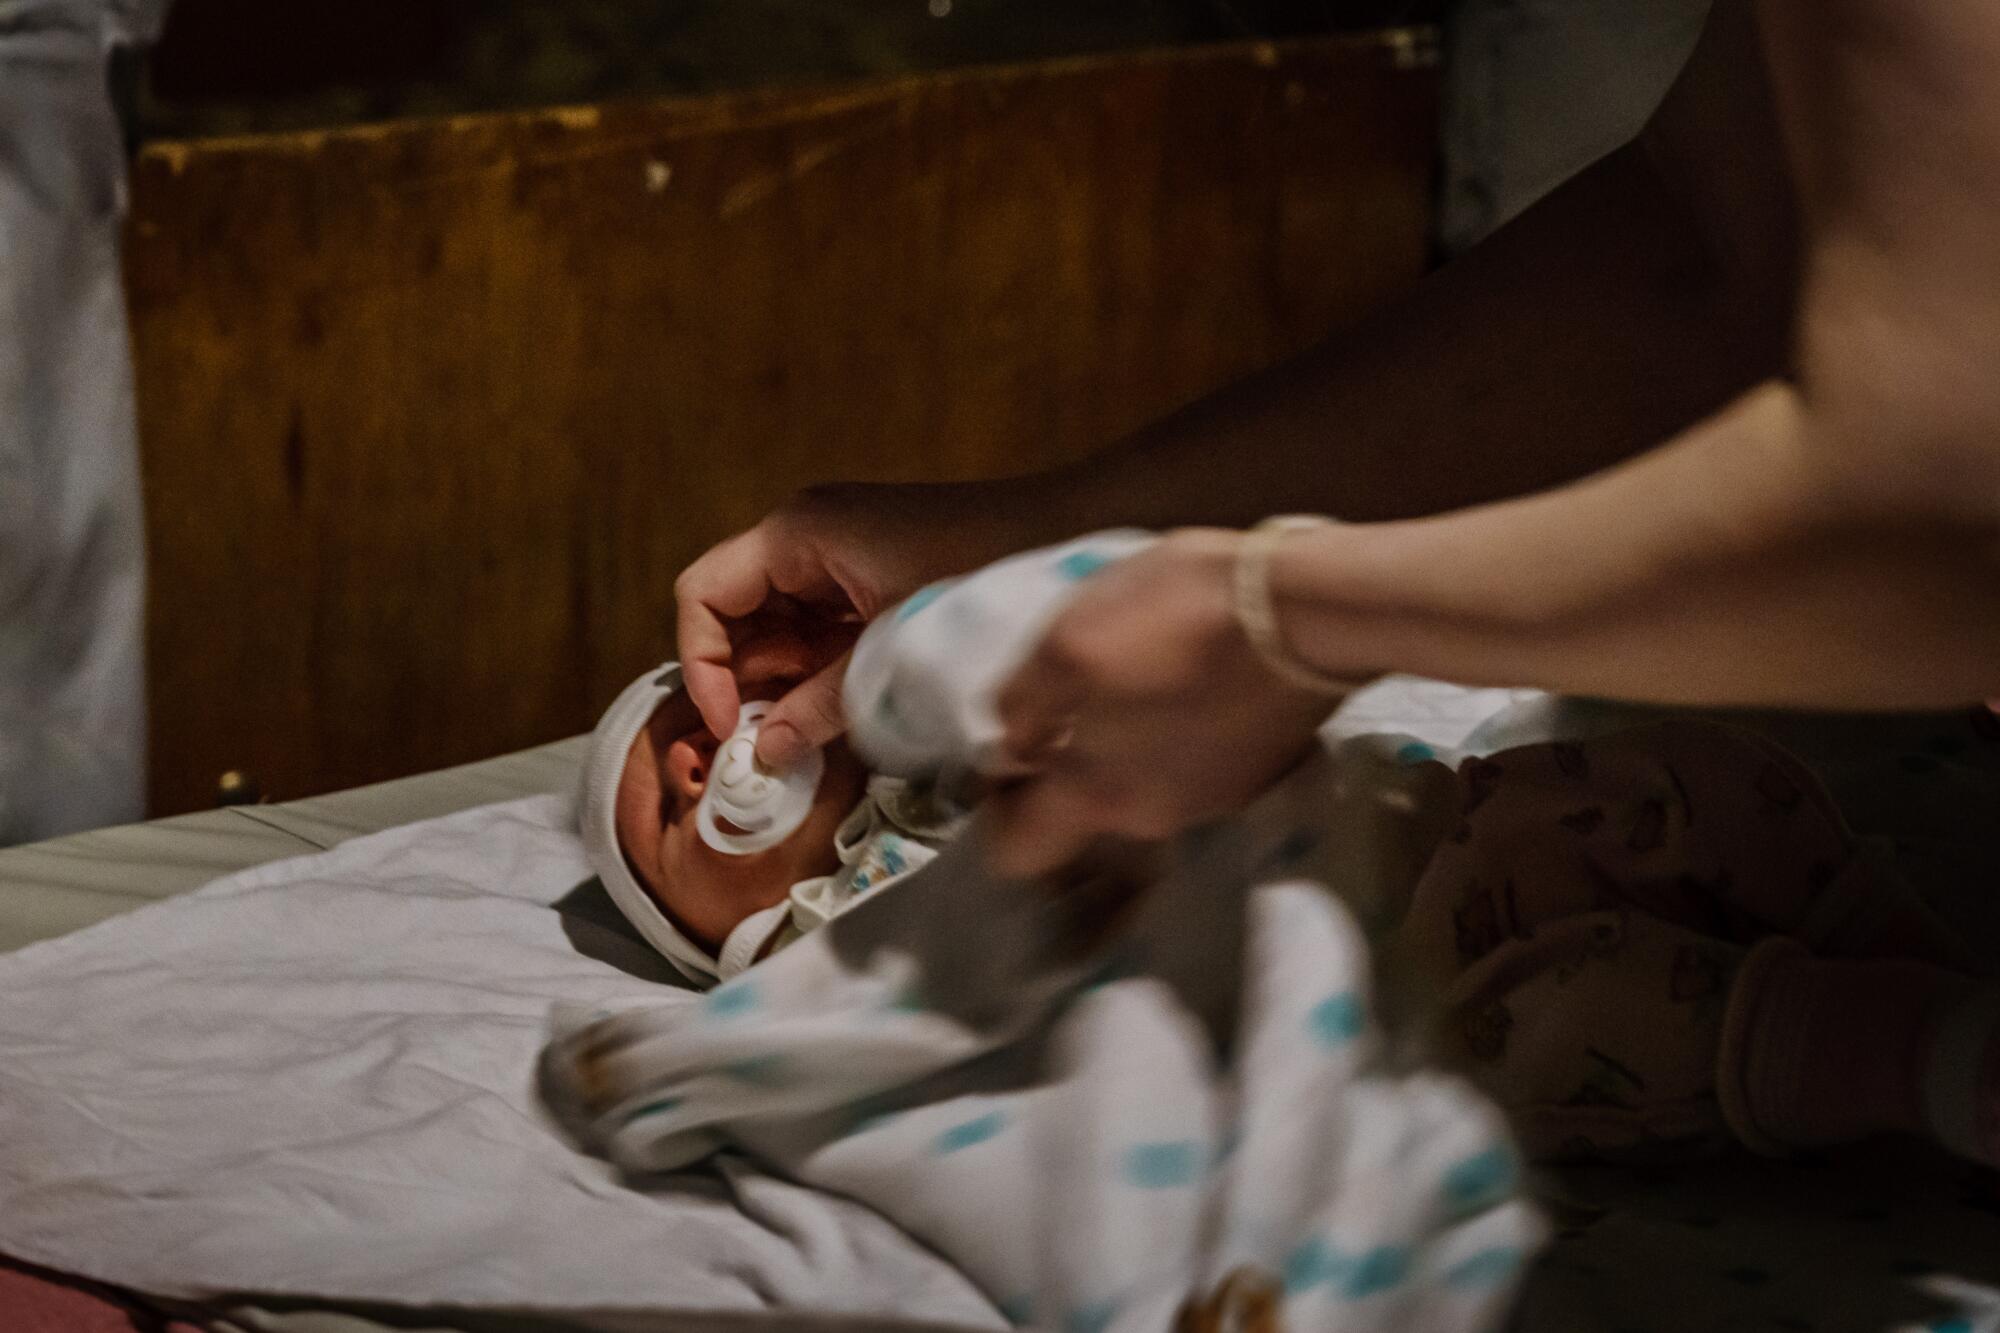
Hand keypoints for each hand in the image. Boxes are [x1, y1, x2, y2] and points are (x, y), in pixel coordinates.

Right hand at [675, 481, 1036, 765]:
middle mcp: (807, 539)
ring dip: (787, 687)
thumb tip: (768, 753)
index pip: (703, 594)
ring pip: (780, 633)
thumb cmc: (981, 571)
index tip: (734, 726)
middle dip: (746, 685)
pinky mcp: (871, 583)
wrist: (1066, 533)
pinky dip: (822, 676)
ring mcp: (839, 561)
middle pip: (736, 617)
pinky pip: (821, 634)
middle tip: (772, 746)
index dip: (703, 664)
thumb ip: (826, 703)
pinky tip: (843, 717)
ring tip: (810, 739)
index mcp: (798, 534)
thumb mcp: (892, 647)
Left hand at [988, 528, 1340, 877]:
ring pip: (1143, 785)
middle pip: (1086, 812)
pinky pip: (1193, 765)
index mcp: (1095, 795)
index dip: (1000, 813)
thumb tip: (1010, 745)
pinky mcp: (1256, 773)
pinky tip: (1196, 680)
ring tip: (1145, 677)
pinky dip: (1183, 733)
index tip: (1009, 761)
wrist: (1311, 611)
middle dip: (1072, 765)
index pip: (1021, 855)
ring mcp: (1213, 801)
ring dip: (1132, 743)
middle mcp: (1149, 818)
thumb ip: (1024, 703)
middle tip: (1078, 701)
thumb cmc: (1174, 619)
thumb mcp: (1069, 639)